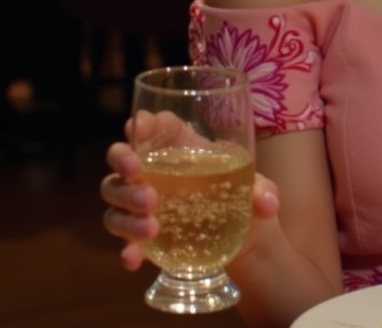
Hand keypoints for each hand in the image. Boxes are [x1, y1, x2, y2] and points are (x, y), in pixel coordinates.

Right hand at [101, 110, 280, 271]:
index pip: (156, 125)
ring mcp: (142, 202)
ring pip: (115, 195)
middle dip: (123, 160)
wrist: (243, 241)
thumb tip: (266, 201)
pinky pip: (123, 238)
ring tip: (151, 224)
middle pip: (122, 156)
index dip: (143, 122)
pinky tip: (133, 259)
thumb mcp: (258, 190)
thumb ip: (263, 192)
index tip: (138, 127)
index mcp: (183, 145)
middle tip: (138, 172)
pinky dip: (126, 248)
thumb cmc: (243, 197)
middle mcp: (156, 168)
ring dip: (125, 206)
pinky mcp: (141, 235)